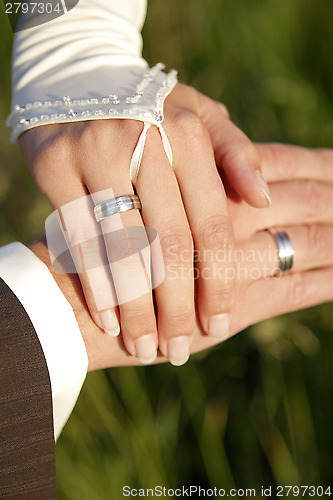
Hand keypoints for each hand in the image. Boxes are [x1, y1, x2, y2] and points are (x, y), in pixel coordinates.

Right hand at [19, 83, 268, 365]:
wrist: (78, 80)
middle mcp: (144, 140)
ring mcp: (94, 151)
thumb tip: (264, 200)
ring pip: (123, 251)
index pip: (211, 225)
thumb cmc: (150, 111)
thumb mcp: (199, 120)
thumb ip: (236, 156)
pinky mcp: (55, 165)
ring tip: (147, 349)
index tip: (217, 324)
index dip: (217, 282)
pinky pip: (80, 240)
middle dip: (176, 308)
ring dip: (136, 310)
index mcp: (188, 134)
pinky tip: (111, 321)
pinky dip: (97, 285)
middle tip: (178, 350)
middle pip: (168, 247)